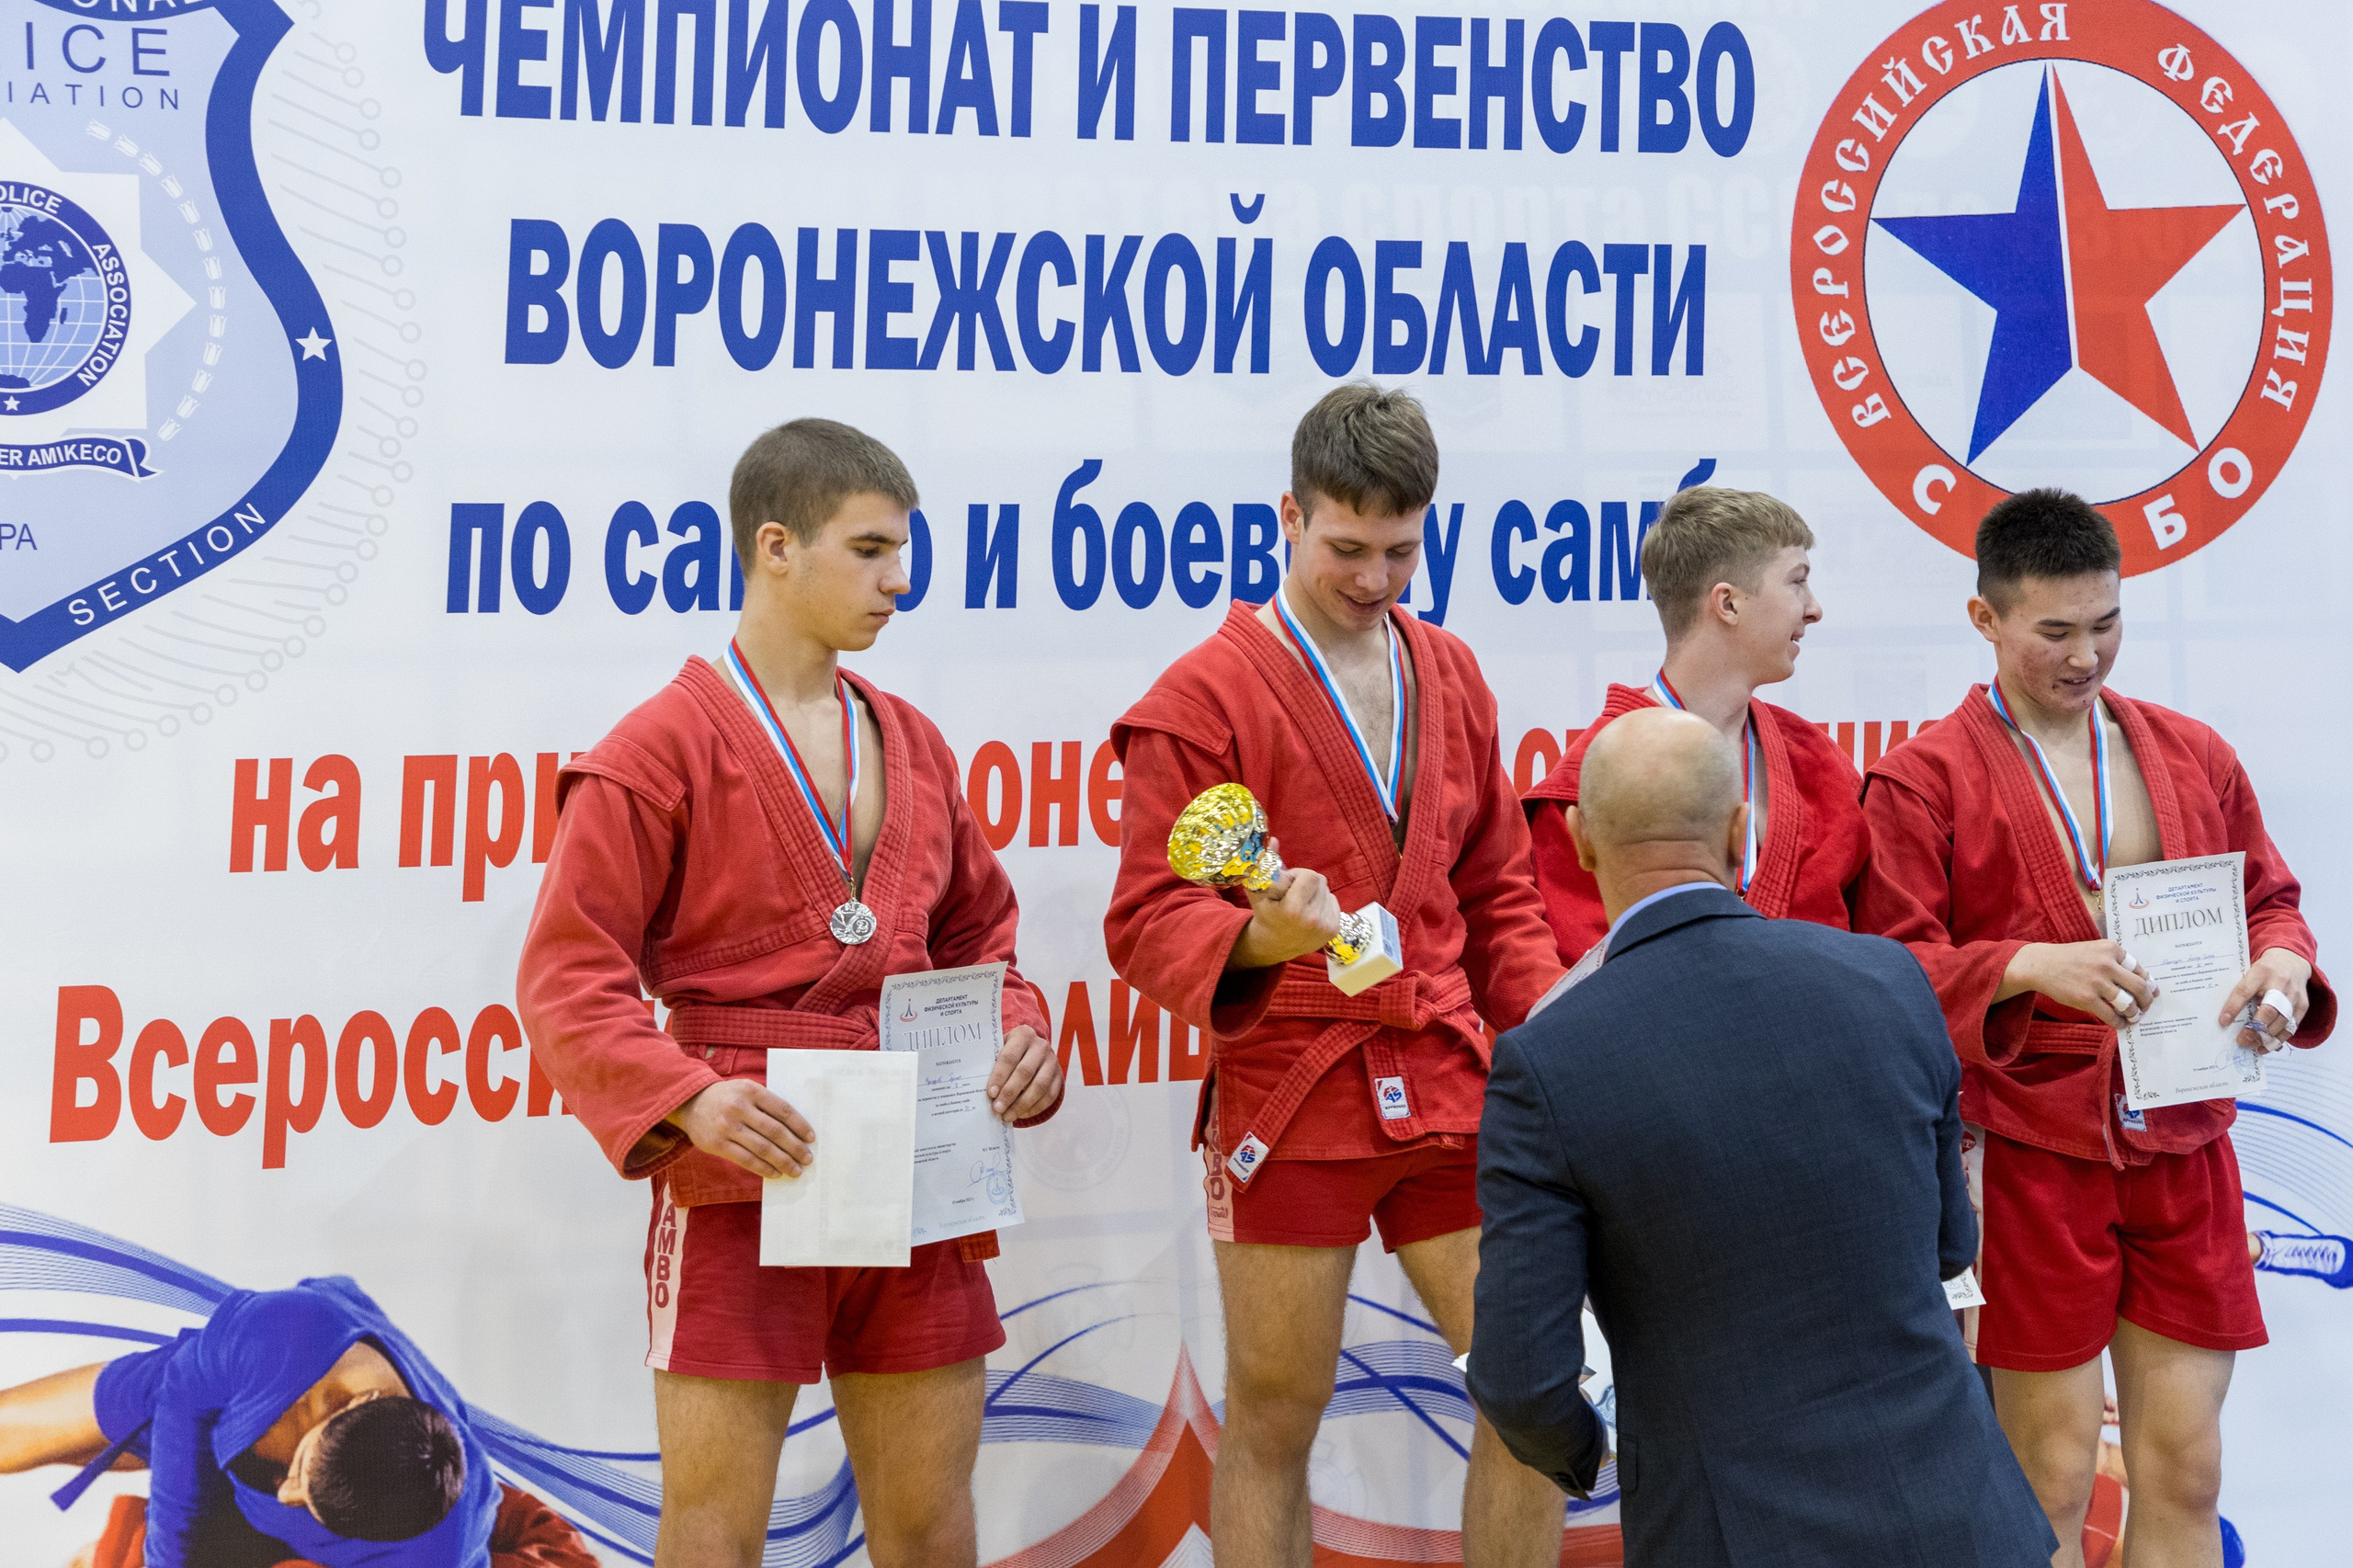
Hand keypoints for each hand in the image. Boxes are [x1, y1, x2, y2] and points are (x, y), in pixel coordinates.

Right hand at [669, 1079, 814, 1178]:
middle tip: (808, 1158)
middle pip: (775, 1131)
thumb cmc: (729, 1098)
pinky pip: (746, 1160)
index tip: (811, 1138)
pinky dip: (764, 1168)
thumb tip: (797, 1130)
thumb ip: (767, 1105)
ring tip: (796, 1170)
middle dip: (795, 1147)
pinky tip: (776, 1173)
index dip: (800, 1125)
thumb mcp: (747, 1090)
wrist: (691, 1102)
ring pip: (762, 1148)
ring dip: (783, 1161)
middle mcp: (739, 1108)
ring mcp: (727, 1127)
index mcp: (751, 1091)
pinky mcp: (717, 1144)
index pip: (783, 1110)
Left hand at [989, 1024, 1061, 1121]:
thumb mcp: (1000, 1049)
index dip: (999, 1076)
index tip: (990, 1093)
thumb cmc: (1010, 1052)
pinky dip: (1035, 1108)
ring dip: (1022, 1104)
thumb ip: (992, 1063)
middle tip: (997, 1108)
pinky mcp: (1059, 1077)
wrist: (1034, 1050)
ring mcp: (1052, 1062)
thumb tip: (977, 1088)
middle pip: (1025, 1072)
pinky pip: (1049, 1096)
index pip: (1009, 1057)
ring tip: (1007, 1116)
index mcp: (1023, 1035)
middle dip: (1010, 1093)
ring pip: (1039, 1086)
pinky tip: (1021, 1114)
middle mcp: (1041, 1046)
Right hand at [1227, 838, 1344, 968]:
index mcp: (1293, 910)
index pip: (1310, 876)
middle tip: (1293, 893)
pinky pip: (1333, 901)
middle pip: (1321, 880)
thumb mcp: (1258, 891)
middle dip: (1306, 882)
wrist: (1275, 945)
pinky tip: (1309, 912)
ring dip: (1314, 892)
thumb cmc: (1265, 914)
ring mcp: (1325, 926)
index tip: (1288, 884)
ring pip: (1327, 890)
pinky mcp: (1334, 930)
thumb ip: (1264, 865)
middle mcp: (1312, 920)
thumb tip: (1274, 840)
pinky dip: (1322, 902)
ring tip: (1300, 903)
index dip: (1298, 876)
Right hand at [2004, 940, 2156, 1027]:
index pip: (2139, 969)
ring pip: (2128, 1003)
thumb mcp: (2094, 950)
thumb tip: (2141, 982)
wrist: (2040, 965)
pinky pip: (2111, 1015)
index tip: (2151, 992)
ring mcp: (2096, 982)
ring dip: (2134, 1013)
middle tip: (2146, 1007)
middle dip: (2147, 1000)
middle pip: (2139, 986)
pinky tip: (2120, 1024)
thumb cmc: (2069, 958)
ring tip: (2133, 1016)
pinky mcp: (2086, 999)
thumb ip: (2114, 961)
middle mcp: (2106, 964)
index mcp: (2110, 949)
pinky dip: (2119, 1022)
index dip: (2148, 983)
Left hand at [2221, 947, 2310, 1050]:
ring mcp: (2294, 995)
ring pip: (2282, 1021)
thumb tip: (2225, 1017)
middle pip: (2268, 1010)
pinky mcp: (2303, 1005)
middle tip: (2241, 1041)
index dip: (2233, 1007)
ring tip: (2252, 1046)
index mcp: (2260, 972)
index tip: (2223, 1021)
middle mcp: (2280, 983)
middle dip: (2254, 1029)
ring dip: (2266, 1037)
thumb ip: (2241, 990)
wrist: (2291, 961)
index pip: (2244, 990)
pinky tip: (2267, 1046)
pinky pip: (2292, 1026)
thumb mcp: (2249, 973)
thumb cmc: (2264, 971)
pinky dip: (2279, 1039)